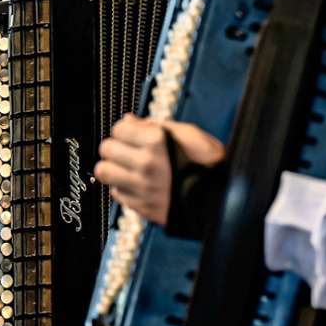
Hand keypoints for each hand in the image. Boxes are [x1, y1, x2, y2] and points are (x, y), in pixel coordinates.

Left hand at [94, 114, 224, 224]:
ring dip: (113, 167)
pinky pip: (116, 193)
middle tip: (125, 150)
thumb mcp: (190, 133)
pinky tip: (136, 184)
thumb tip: (130, 120)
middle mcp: (146, 164)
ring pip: (104, 172)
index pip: (118, 129)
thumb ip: (156, 124)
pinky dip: (123, 187)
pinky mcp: (142, 206)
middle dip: (115, 146)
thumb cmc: (209, 164)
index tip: (131, 133)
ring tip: (125, 167)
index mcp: (156, 142)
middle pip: (106, 149)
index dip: (124, 129)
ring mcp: (142, 187)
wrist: (221, 199)